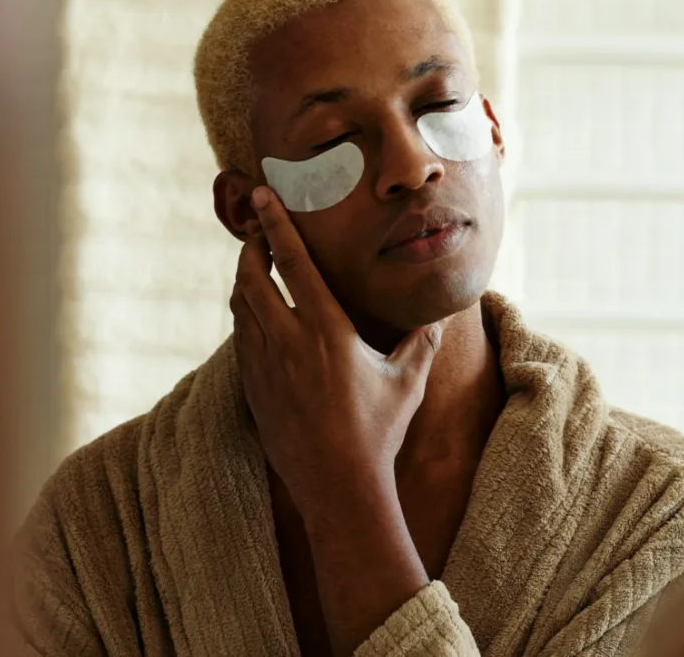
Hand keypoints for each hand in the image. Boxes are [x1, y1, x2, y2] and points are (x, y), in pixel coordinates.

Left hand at [230, 186, 443, 510]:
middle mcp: (288, 343)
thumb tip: (443, 312)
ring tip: (254, 268)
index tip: (263, 196)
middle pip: (252, 279)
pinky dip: (244, 317)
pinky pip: (240, 339)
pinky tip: (255, 317)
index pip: (293, 264)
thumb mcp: (409, 380)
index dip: (276, 225)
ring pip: (240, 309)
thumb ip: (423, 340)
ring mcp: (264, 368)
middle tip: (257, 232)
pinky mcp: (253, 390)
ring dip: (244, 281)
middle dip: (250, 249)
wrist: (338, 487)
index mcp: (326, 331)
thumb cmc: (378, 431)